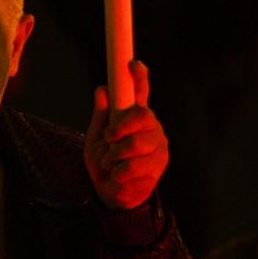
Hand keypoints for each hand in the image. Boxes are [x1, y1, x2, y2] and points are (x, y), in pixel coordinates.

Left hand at [84, 60, 167, 210]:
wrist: (113, 195)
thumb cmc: (105, 163)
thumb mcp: (96, 139)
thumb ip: (101, 117)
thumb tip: (101, 90)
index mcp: (135, 116)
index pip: (141, 92)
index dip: (139, 77)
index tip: (132, 63)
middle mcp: (151, 126)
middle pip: (142, 116)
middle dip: (120, 128)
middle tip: (109, 139)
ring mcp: (158, 145)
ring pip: (135, 144)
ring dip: (114, 156)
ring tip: (111, 164)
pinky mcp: (160, 165)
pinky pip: (134, 166)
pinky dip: (118, 173)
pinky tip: (119, 176)